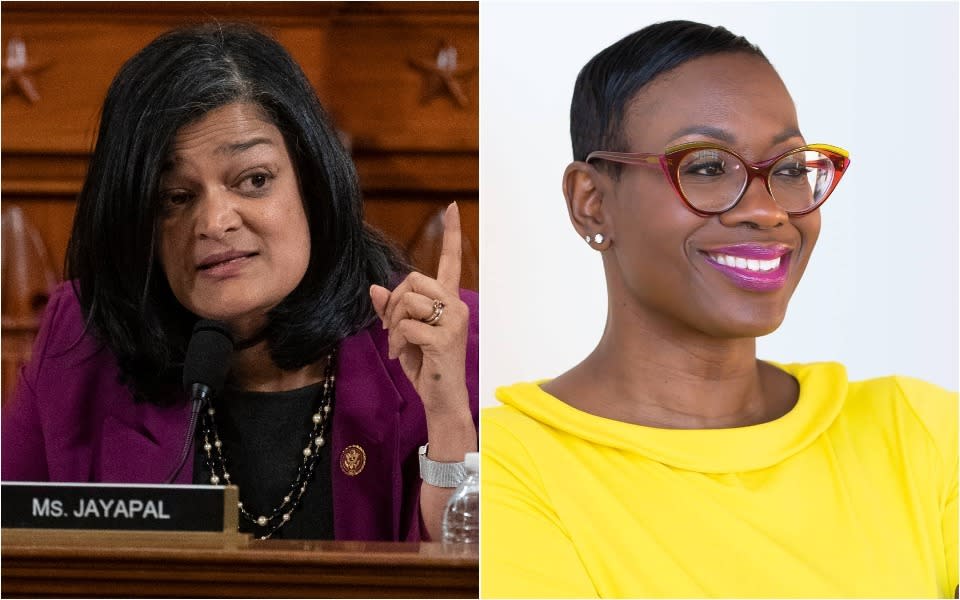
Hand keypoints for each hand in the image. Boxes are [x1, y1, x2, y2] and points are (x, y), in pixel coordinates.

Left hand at [370, 203, 469, 415]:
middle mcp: (456, 305)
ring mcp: (453, 321)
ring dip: (393, 323)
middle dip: (394, 302)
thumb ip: (392, 310)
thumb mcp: (404, 333)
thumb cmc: (425, 365)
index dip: (452, 234)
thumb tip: (375, 288)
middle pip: (413, 279)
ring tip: (398, 343)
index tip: (453, 207)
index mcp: (449, 301)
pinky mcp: (445, 338)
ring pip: (408, 300)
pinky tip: (400, 354)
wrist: (442, 399)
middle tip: (393, 327)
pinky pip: (406, 325)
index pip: (451, 261)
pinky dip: (395, 340)